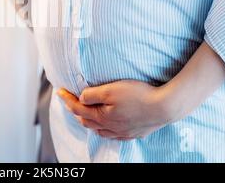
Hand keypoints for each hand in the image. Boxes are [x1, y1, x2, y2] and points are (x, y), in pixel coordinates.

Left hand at [58, 43, 224, 140]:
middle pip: (86, 121)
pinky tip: (106, 125)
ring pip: (99, 130)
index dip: (67, 99)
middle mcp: (110, 128)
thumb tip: (81, 98)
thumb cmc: (138, 95)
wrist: (165, 107)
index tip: (59, 91)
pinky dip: (104, 128)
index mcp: (102, 117)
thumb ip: (92, 94)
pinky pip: (113, 134)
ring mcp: (122, 132)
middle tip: (69, 101)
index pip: (78, 108)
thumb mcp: (111, 90)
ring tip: (84, 113)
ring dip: (88, 121)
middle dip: (75, 110)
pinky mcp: (134, 133)